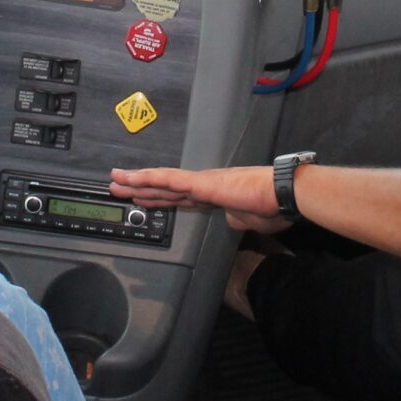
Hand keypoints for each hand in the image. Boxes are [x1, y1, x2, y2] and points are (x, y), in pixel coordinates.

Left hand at [109, 165, 288, 233]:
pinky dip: (151, 178)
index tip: (141, 198)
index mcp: (214, 195)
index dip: (158, 197)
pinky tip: (135, 178)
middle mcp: (204, 185)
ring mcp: (202, 182)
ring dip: (137, 181)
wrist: (284, 194)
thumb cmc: (274, 206)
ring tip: (116, 180)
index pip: (179, 197)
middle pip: (164, 188)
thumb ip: (237, 220)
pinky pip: (171, 179)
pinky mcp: (203, 182)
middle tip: (118, 186)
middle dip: (140, 189)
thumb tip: (233, 222)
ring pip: (161, 181)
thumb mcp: (250, 222)